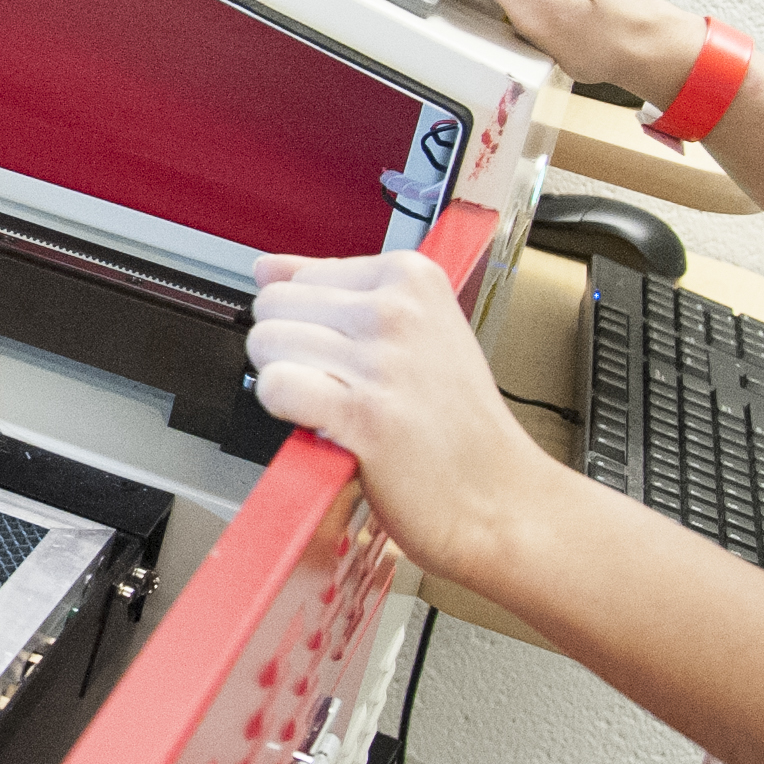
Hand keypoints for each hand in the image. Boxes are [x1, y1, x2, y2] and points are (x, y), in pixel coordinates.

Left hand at [246, 248, 560, 593]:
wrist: (498, 496)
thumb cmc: (457, 423)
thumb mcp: (415, 330)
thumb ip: (335, 290)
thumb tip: (266, 267)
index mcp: (413, 276)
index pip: (299, 275)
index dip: (310, 325)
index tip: (351, 353)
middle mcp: (398, 310)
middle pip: (274, 304)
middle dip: (290, 349)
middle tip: (339, 385)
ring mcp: (382, 360)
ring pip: (267, 343)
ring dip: (288, 382)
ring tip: (338, 405)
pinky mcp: (364, 414)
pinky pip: (275, 386)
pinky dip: (286, 411)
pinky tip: (326, 424)